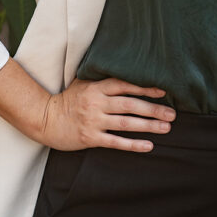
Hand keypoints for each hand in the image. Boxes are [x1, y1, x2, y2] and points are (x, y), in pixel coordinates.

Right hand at [40, 77, 175, 152]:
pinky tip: (148, 146)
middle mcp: (96, 103)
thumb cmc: (68, 100)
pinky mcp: (90, 138)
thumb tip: (125, 70)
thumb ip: (102, 78)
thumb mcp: (83, 83)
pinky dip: (133, 144)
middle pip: (130, 105)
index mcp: (96, 88)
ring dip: (148, 126)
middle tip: (172, 114)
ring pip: (126, 124)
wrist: (44, 119)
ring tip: (166, 128)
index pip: (125, 85)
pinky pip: (116, 142)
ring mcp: (93, 121)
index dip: (145, 87)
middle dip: (153, 109)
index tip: (163, 91)